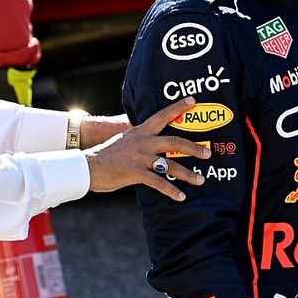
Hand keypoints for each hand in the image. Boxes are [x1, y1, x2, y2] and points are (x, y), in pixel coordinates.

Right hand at [85, 97, 211, 201]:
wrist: (88, 166)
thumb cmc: (107, 155)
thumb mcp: (125, 140)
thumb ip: (141, 139)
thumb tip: (155, 141)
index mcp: (140, 131)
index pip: (162, 115)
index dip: (178, 107)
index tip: (193, 101)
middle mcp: (142, 141)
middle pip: (174, 141)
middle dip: (194, 147)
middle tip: (208, 153)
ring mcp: (139, 157)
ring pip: (170, 165)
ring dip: (188, 173)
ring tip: (200, 180)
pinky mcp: (135, 172)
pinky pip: (158, 182)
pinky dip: (171, 190)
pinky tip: (180, 196)